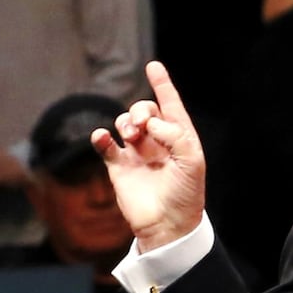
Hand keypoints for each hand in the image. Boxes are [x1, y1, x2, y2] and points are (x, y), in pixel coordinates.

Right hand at [89, 60, 207, 250]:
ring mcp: (137, 154)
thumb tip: (151, 123)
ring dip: (125, 122)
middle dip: (141, 111)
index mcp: (179, 138)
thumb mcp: (192, 161)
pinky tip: (102, 138)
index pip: (170, 105)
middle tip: (141, 126)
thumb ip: (175, 135)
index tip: (153, 66)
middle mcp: (157, 142)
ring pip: (124, 123)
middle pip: (144, 111)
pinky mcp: (119, 167)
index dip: (162, 85)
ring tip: (130, 136)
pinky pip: (106, 145)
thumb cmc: (186, 195)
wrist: (167, 226)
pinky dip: (101, 138)